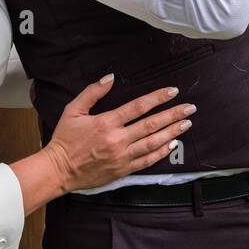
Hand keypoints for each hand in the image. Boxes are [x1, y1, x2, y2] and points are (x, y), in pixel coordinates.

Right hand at [41, 74, 194, 192]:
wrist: (58, 170)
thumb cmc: (65, 139)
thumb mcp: (73, 110)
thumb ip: (92, 92)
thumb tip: (110, 78)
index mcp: (106, 122)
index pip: (138, 107)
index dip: (157, 98)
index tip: (172, 91)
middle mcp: (117, 139)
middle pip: (151, 124)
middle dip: (173, 115)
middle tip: (190, 108)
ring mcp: (122, 156)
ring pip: (153, 143)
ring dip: (172, 132)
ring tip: (186, 123)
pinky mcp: (122, 170)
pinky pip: (147, 161)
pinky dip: (161, 152)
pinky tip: (172, 144)